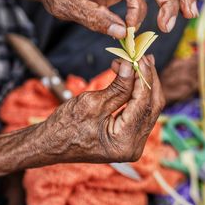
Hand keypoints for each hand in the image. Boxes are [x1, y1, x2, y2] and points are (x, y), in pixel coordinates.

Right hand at [39, 56, 164, 162]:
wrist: (51, 145)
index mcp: (124, 142)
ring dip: (146, 85)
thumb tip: (131, 65)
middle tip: (144, 57)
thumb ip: (118, 86)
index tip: (140, 57)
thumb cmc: (65, 126)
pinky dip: (140, 95)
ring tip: (141, 63)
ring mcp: (134, 144)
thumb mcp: (91, 103)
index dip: (144, 77)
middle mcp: (134, 147)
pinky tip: (136, 78)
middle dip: (149, 80)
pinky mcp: (130, 138)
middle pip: (152, 106)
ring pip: (149, 108)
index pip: (143, 103)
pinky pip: (141, 113)